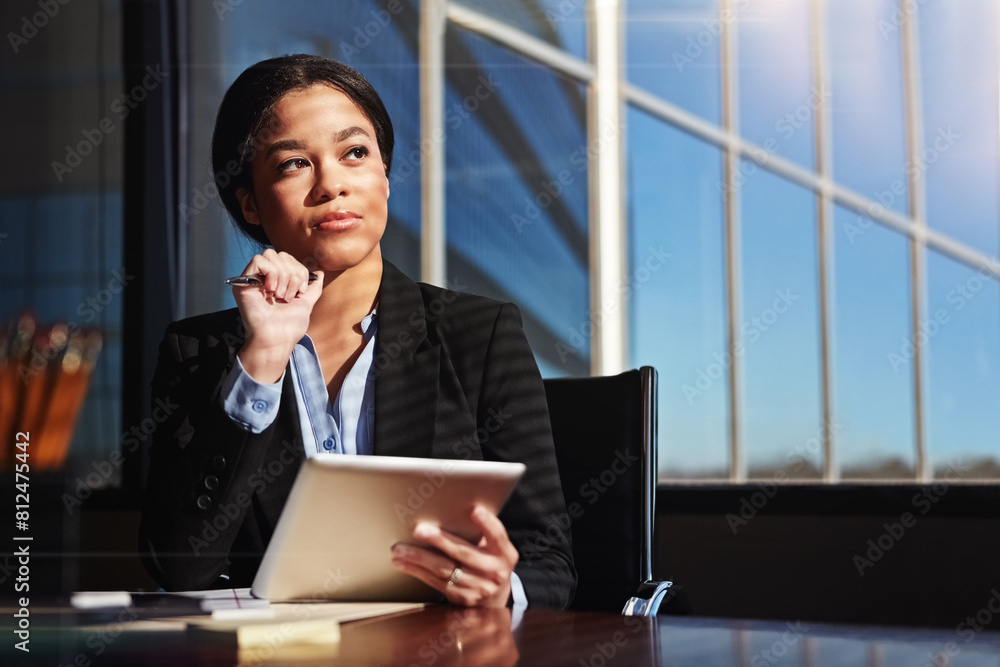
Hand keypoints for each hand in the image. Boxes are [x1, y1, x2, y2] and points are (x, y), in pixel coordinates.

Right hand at [233, 249, 323, 382]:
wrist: (277, 340)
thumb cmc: (289, 327)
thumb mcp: (306, 303)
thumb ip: (313, 287)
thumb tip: (320, 272)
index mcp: (277, 281)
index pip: (288, 258)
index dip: (300, 270)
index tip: (301, 291)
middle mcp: (263, 278)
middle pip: (280, 254)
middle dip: (293, 274)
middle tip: (289, 295)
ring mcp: (253, 279)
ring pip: (271, 255)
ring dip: (283, 276)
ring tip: (280, 295)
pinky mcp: (243, 283)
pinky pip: (259, 261)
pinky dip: (272, 274)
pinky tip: (272, 290)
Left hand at [390, 506, 518, 607]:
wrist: (496, 598)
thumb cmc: (490, 561)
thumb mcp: (495, 547)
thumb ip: (482, 532)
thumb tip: (453, 509)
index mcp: (505, 554)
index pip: (497, 535)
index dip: (487, 523)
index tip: (475, 510)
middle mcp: (494, 572)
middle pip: (463, 553)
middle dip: (439, 540)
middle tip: (419, 530)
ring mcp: (477, 588)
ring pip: (444, 570)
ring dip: (419, 558)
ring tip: (399, 549)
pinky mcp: (461, 599)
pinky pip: (436, 583)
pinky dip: (417, 571)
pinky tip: (403, 563)